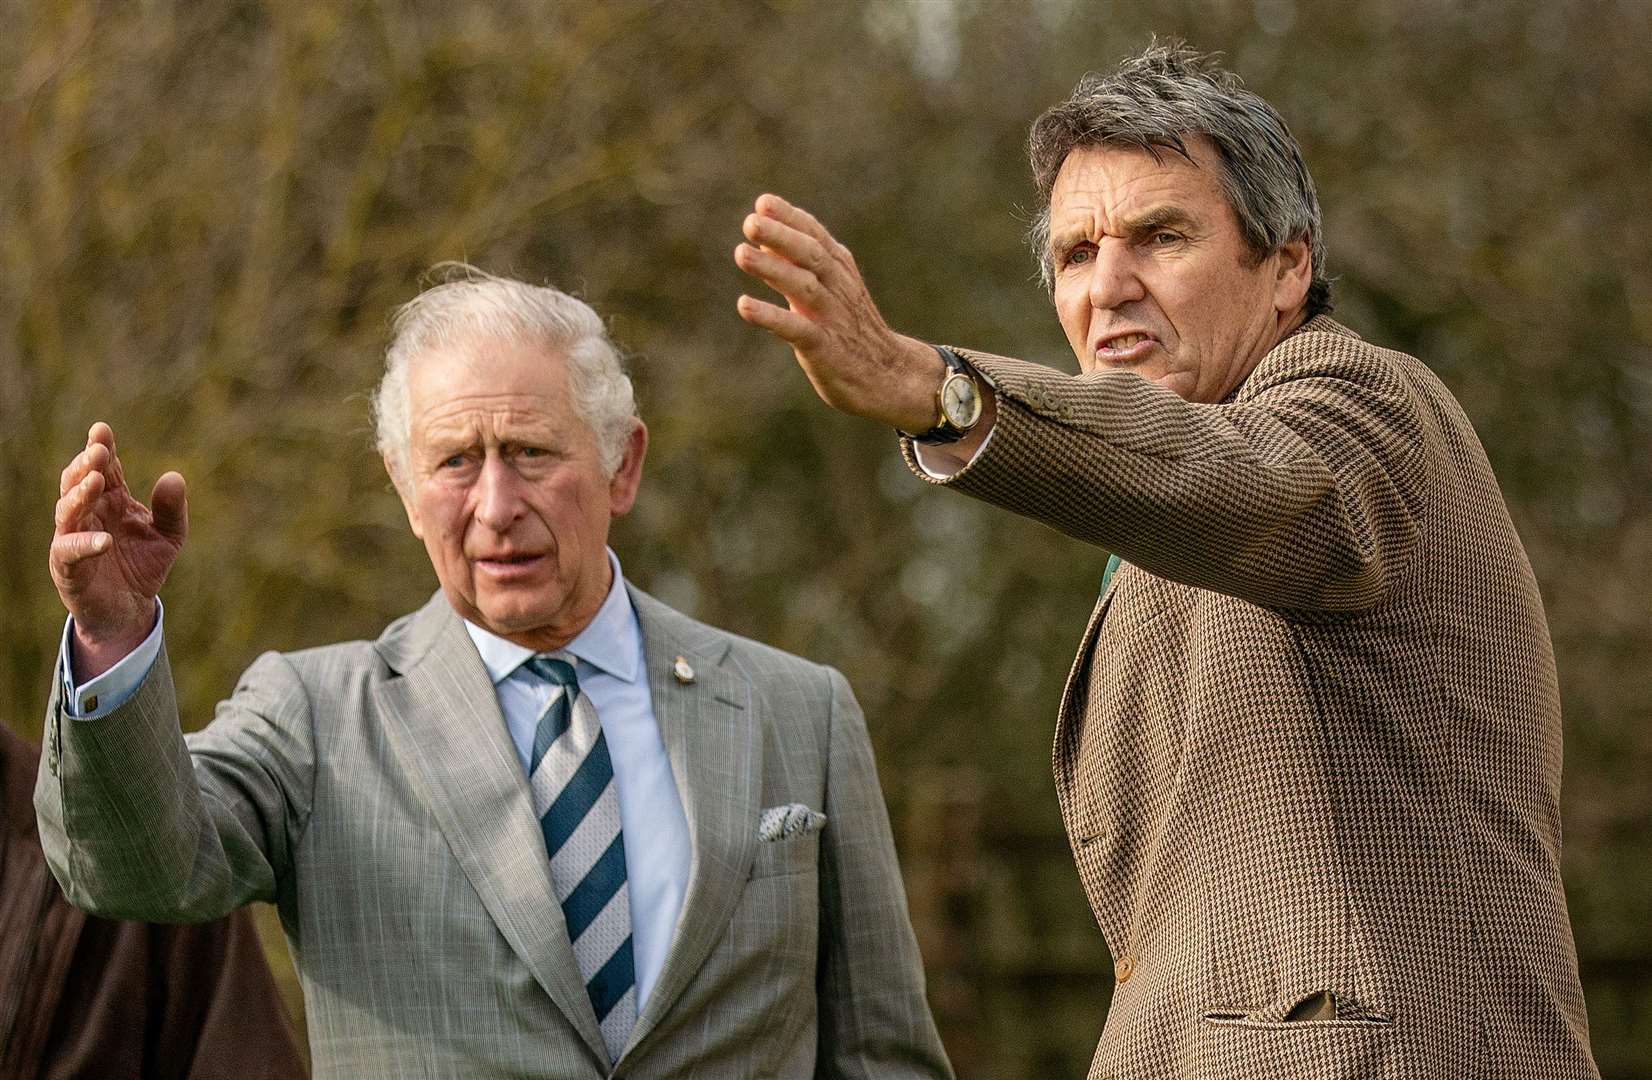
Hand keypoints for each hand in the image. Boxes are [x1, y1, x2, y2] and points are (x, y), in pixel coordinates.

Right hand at [49, 422, 187, 675]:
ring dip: (80, 494)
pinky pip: (70, 551)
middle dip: (85, 464)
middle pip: (78, 482)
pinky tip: (104, 539)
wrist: (130, 609)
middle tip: (97, 451)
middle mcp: (87, 515)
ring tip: (96, 481)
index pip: (102, 468)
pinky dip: (85, 543)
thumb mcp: (169, 536)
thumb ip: (173, 509)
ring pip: (67, 510)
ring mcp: (73, 539)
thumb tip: (174, 476)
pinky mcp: (67, 568)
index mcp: (110, 501)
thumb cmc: (143, 565)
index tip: (102, 430)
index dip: (101, 448)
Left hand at [735, 194, 943, 431]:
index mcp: (840, 270)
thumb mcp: (828, 290)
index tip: (763, 202)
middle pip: (811, 255)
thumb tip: (763, 237)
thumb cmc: (850, 328)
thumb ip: (797, 265)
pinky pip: (797, 329)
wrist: (888, 375)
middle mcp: (838, 288)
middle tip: (750, 222)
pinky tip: (744, 306)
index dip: (790, 219)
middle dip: (781, 236)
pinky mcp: (825, 348)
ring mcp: (833, 318)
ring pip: (804, 287)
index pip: (815, 236)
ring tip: (740, 253)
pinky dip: (771, 316)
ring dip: (772, 269)